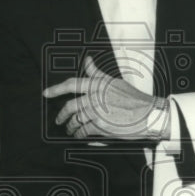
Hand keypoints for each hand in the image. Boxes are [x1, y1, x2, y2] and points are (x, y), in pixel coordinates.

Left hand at [42, 56, 171, 141]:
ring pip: (76, 120)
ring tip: (70, 130)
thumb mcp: (114, 81)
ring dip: (71, 127)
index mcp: (98, 84)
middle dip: (62, 115)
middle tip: (59, 120)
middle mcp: (95, 96)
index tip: (46, 93)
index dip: (56, 89)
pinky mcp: (101, 125)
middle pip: (70, 106)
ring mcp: (97, 111)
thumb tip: (87, 60)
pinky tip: (80, 135)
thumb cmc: (134, 99)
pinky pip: (84, 131)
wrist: (149, 114)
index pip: (72, 84)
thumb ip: (97, 73)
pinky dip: (80, 134)